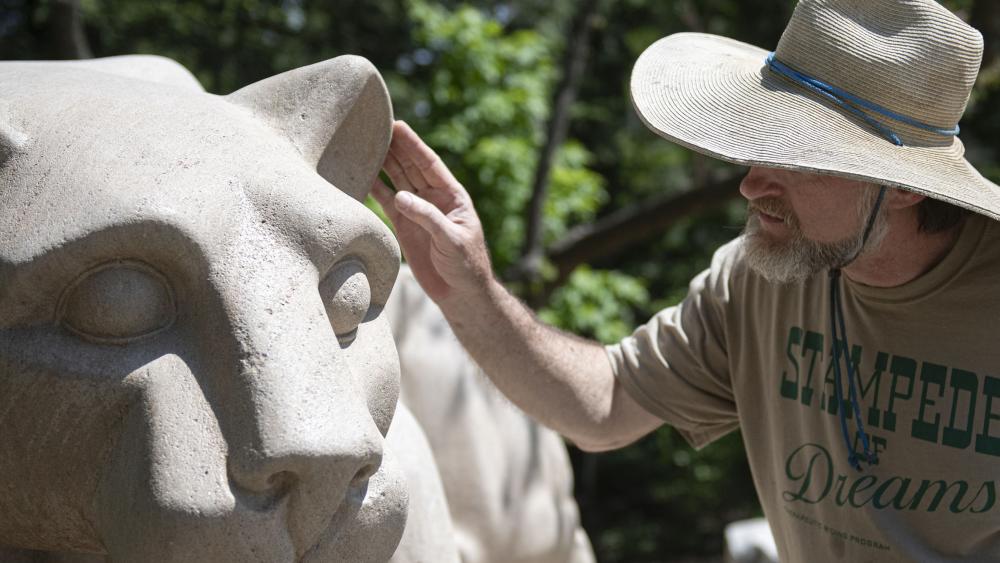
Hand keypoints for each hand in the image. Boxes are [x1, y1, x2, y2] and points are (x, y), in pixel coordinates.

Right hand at [372, 121, 493, 304]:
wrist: (460, 293)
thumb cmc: (466, 265)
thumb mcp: (451, 240)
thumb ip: (427, 217)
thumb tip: (400, 197)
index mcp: (452, 195)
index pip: (429, 163)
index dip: (413, 144)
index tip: (397, 125)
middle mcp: (433, 198)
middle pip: (410, 166)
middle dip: (394, 146)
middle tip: (375, 125)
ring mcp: (417, 210)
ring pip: (397, 180)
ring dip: (383, 162)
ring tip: (364, 143)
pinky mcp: (404, 226)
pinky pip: (386, 202)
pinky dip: (374, 189)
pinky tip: (361, 174)